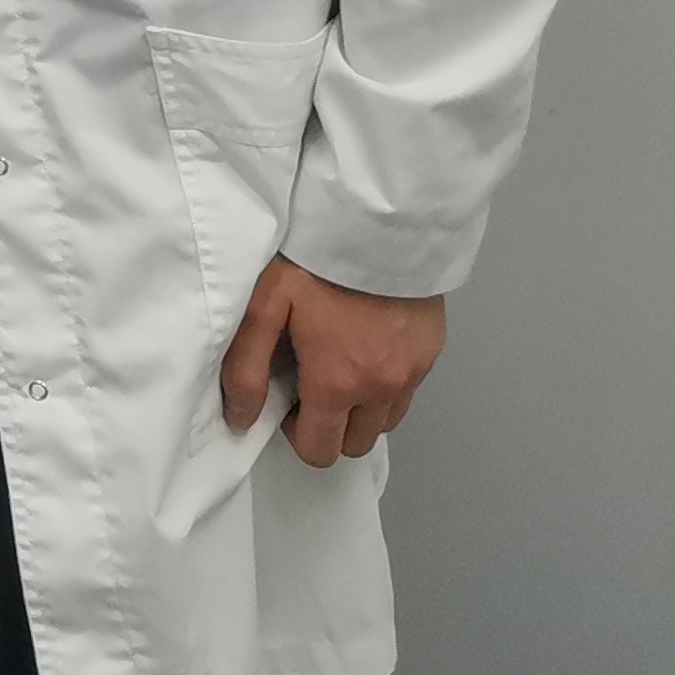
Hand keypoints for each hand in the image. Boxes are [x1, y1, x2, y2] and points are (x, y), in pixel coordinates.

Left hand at [222, 257, 445, 465]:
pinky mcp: (434, 351)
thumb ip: (246, 369)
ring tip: (340, 362)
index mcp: (339, 384)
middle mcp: (383, 389)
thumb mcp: (264, 307)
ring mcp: (415, 373)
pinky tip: (367, 344)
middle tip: (312, 381)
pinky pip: (409, 389)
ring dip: (362, 408)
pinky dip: (387, 383)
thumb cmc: (312, 262)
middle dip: (331, 426)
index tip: (288, 400)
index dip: (297, 434)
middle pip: (357, 443)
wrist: (377, 223)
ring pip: (387, 420)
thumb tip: (240, 420)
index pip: (320, 451)